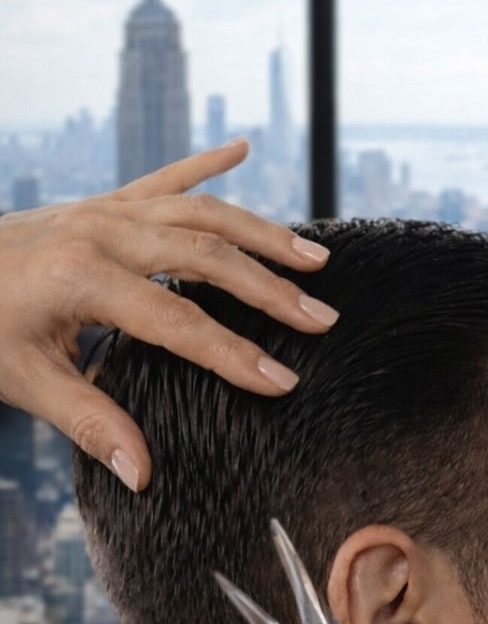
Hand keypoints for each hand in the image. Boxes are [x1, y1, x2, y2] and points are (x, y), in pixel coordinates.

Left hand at [0, 141, 336, 491]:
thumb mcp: (25, 382)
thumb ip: (89, 424)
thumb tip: (143, 475)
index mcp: (83, 278)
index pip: (178, 322)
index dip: (233, 355)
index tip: (283, 382)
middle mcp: (102, 231)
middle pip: (206, 255)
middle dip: (270, 290)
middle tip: (323, 320)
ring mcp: (104, 209)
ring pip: (199, 211)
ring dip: (261, 232)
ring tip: (314, 259)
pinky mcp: (101, 202)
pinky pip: (163, 177)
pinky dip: (204, 162)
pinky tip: (242, 148)